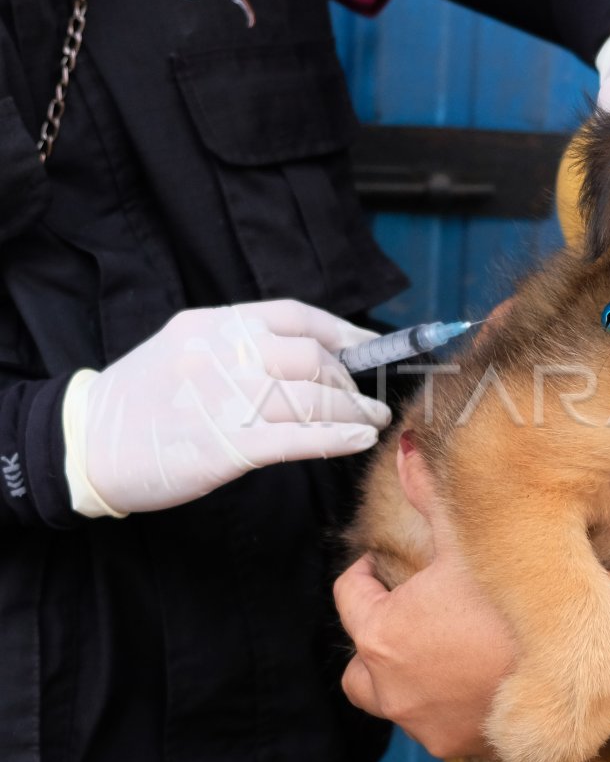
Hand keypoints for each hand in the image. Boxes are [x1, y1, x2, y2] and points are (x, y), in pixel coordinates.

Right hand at [62, 299, 391, 516]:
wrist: (84, 444)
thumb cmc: (143, 401)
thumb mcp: (186, 349)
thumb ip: (240, 346)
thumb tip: (309, 353)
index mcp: (216, 325)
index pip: (297, 317)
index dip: (343, 333)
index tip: (368, 349)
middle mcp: (224, 354)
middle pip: (312, 359)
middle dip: (347, 381)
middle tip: (363, 400)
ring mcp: (226, 399)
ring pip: (312, 399)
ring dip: (353, 412)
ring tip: (371, 422)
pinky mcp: (227, 445)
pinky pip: (299, 438)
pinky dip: (337, 437)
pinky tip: (359, 440)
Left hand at [335, 448, 514, 758]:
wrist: (581, 657)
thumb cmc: (519, 595)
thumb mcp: (469, 535)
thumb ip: (428, 490)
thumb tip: (406, 447)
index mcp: (383, 633)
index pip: (349, 601)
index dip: (363, 577)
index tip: (376, 567)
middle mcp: (393, 687)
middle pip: (360, 667)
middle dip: (375, 640)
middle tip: (402, 615)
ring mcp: (425, 722)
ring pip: (395, 699)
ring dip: (407, 675)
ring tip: (439, 646)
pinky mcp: (458, 745)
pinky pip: (434, 723)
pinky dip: (443, 702)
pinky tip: (473, 675)